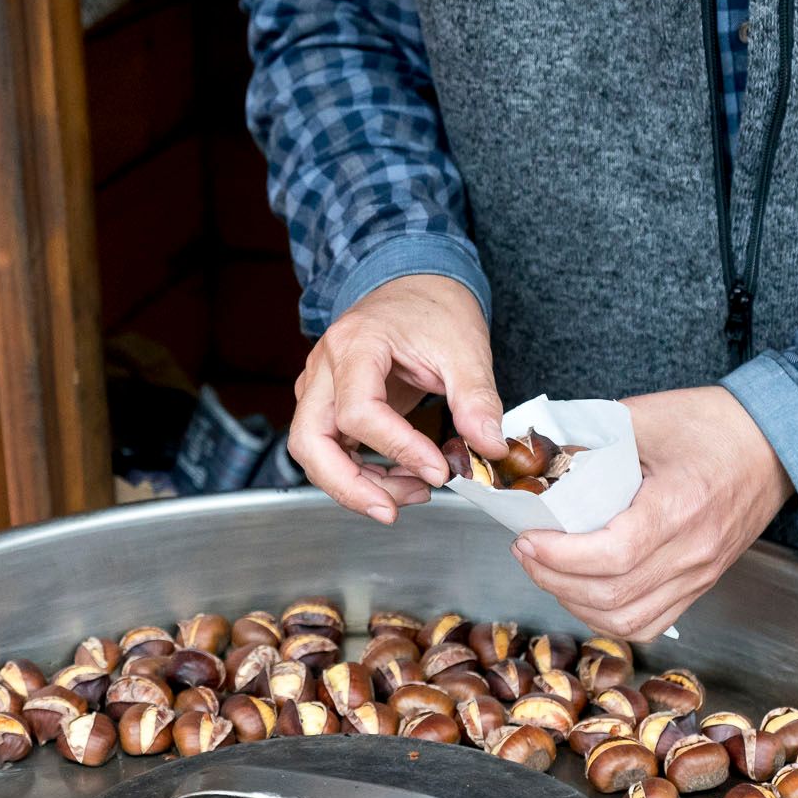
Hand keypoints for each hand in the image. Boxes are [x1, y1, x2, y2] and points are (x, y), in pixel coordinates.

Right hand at [287, 274, 507, 523]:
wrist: (416, 286)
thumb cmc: (434, 309)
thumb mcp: (465, 348)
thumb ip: (476, 398)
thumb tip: (488, 446)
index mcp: (356, 344)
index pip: (359, 411)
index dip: (399, 449)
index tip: (439, 470)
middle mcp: (324, 367)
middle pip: (309, 440)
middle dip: (348, 485)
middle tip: (391, 510)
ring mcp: (319, 387)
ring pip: (312, 452)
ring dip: (355, 485)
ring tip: (411, 494)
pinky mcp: (328, 405)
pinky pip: (330, 450)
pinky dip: (359, 475)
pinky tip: (400, 481)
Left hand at [512, 387, 792, 639]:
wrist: (773, 443)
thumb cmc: (713, 425)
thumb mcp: (646, 416)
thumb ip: (589, 437)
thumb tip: (535, 456)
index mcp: (680, 507)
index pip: (612, 555)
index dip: (559, 556)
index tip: (527, 537)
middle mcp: (693, 552)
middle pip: (613, 595)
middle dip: (554, 579)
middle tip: (526, 551)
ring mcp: (700, 574)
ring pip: (627, 620)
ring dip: (576, 603)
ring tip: (549, 572)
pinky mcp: (701, 584)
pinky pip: (650, 623)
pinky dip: (609, 617)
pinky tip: (585, 593)